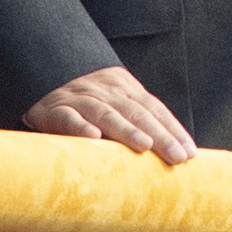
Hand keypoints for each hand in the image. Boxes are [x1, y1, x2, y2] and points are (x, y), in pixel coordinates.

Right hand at [24, 65, 195, 164]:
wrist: (41, 75)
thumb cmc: (88, 103)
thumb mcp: (115, 102)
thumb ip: (139, 119)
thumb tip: (174, 153)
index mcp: (124, 87)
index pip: (154, 108)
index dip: (173, 129)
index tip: (189, 153)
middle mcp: (105, 90)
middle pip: (136, 112)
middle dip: (160, 135)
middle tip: (177, 156)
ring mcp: (80, 99)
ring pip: (106, 114)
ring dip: (126, 130)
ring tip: (144, 146)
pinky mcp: (54, 110)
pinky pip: (69, 118)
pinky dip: (81, 127)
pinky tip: (93, 137)